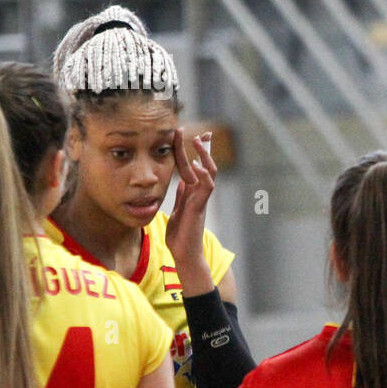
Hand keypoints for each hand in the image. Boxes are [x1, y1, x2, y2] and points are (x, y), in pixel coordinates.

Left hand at [164, 130, 217, 294]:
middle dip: (203, 149)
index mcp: (193, 194)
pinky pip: (206, 189)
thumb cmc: (180, 236)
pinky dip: (203, 176)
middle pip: (205, 166)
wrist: (184, 254)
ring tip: (198, 142)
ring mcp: (201, 200)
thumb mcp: (177, 210)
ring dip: (204, 157)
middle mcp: (200, 194)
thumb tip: (182, 182)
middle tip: (202, 133)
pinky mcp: (200, 208)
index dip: (194, 152)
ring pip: (209, 173)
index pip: (194, 168)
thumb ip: (182, 196)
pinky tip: (198, 166)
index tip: (195, 136)